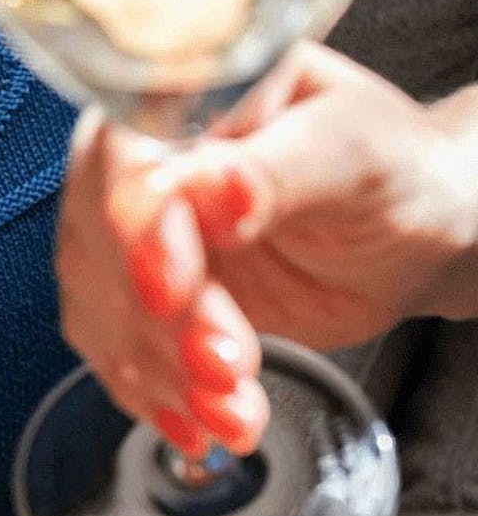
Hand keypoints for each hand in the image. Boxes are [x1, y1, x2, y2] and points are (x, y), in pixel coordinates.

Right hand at [56, 41, 477, 457]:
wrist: (412, 228)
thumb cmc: (386, 164)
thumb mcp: (348, 152)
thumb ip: (277, 171)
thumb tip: (216, 185)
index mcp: (175, 97)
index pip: (125, 161)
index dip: (137, 227)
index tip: (170, 287)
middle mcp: (138, 159)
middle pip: (104, 243)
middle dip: (162, 320)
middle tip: (229, 363)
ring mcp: (134, 228)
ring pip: (103, 305)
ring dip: (163, 369)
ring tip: (233, 406)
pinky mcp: (141, 291)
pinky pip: (117, 346)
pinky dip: (156, 392)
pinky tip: (200, 417)